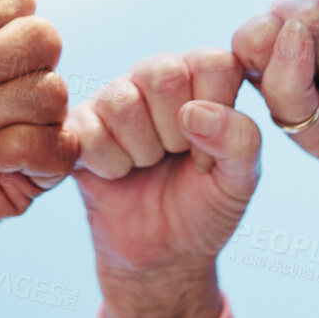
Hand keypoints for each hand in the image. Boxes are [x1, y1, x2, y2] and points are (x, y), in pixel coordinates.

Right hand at [70, 50, 257, 317]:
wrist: (162, 254)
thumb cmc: (205, 207)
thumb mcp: (241, 180)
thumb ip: (240, 139)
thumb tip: (193, 112)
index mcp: (203, 77)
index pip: (214, 63)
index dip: (216, 114)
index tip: (211, 152)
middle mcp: (156, 76)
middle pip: (162, 73)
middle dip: (174, 132)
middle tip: (174, 157)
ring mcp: (113, 98)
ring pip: (122, 102)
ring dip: (141, 152)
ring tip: (146, 166)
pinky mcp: (77, 125)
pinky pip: (88, 131)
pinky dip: (110, 166)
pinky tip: (117, 175)